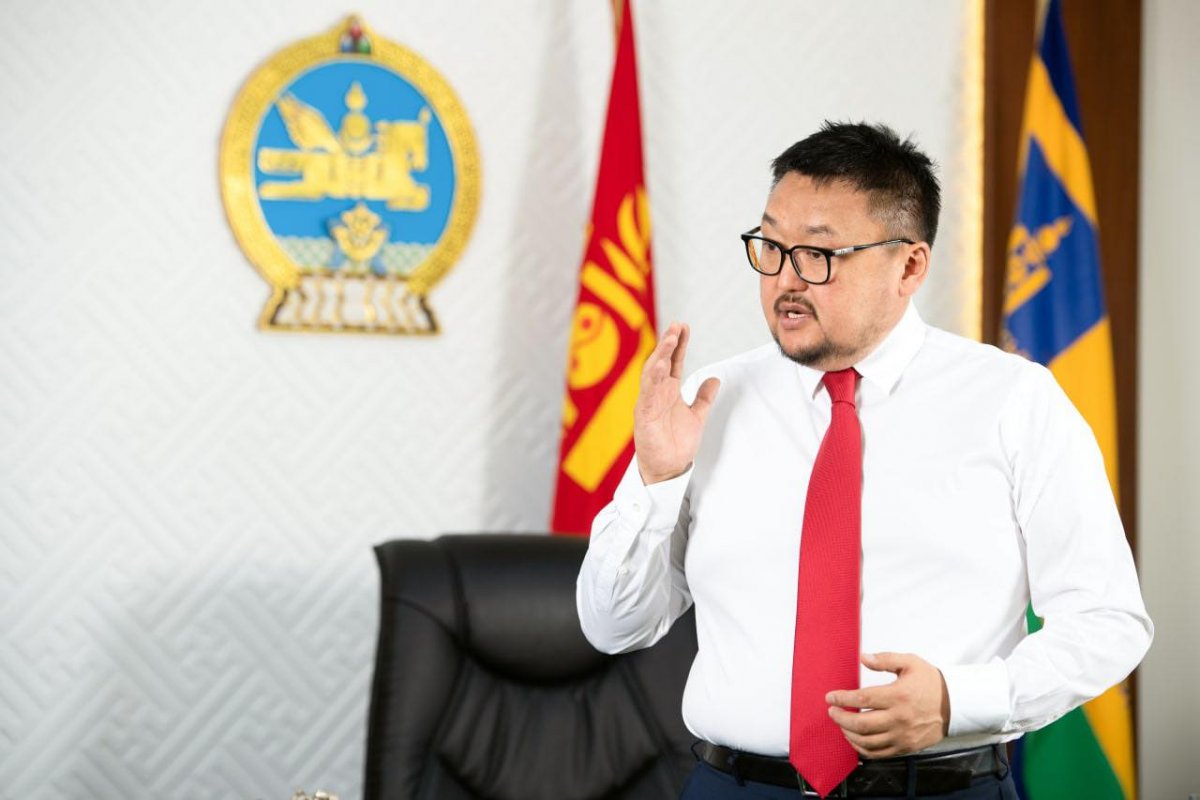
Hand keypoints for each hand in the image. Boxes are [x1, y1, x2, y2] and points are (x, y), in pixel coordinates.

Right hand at [633, 322, 720, 483]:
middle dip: (668, 343)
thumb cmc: (677, 443)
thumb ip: (704, 397)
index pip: (674, 362)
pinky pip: (647, 393)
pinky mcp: (644, 415)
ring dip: (660, 355)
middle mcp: (657, 393)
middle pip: (661, 362)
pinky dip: (652, 379)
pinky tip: (658, 365)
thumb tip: (714, 379)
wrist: (668, 468)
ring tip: (669, 340)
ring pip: (652, 373)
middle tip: (677, 326)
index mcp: (669, 391)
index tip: (684, 327)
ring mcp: (649, 403)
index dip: (679, 345)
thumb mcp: (697, 415)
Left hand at [825, 652, 949, 758]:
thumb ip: (885, 659)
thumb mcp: (910, 662)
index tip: (831, 697)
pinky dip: (862, 749)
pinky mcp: (906, 747)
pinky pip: (879, 753)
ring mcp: (903, 736)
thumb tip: (863, 658)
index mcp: (899, 695)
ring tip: (841, 724)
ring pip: (867, 742)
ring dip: (849, 734)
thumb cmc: (931, 682)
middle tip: (832, 712)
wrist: (955, 704)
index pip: (863, 699)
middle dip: (840, 718)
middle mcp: (900, 718)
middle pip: (861, 724)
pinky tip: (855, 739)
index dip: (843, 698)